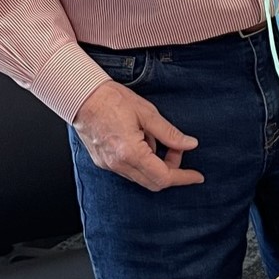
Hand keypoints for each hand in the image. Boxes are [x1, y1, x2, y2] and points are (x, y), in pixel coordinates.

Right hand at [73, 81, 203, 190]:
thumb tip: (190, 145)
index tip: (197, 176)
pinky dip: (143, 162)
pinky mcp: (103, 162)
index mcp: (131, 153)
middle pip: (154, 182)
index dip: (183, 178)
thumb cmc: (111, 99)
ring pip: (142, 178)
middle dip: (171, 170)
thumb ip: (170, 133)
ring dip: (156, 165)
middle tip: (176, 149)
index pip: (164, 177)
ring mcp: (109, 165)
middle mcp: (119, 164)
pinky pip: (129, 171)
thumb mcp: (147, 113)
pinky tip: (141, 141)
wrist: (80, 96)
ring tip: (155, 139)